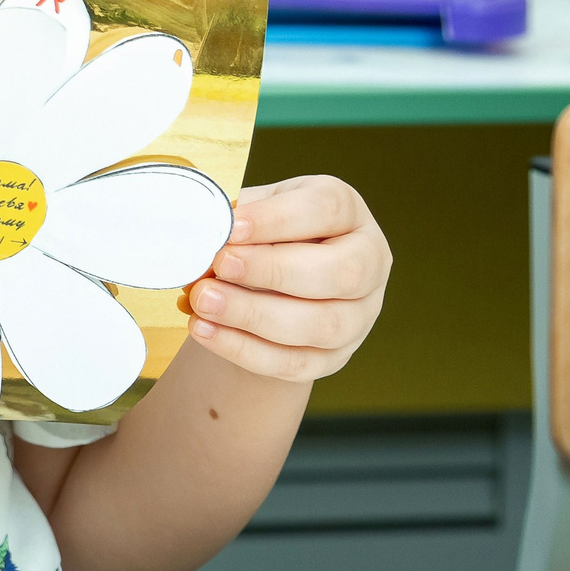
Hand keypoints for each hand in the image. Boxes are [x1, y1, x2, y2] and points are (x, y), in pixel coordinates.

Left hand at [186, 175, 390, 382]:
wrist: (263, 285)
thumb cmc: (259, 235)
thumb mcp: (251, 212)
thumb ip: (232, 220)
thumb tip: (202, 232)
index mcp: (347, 212)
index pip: (327, 209)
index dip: (278, 218)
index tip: (230, 227)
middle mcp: (367, 263)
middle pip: (341, 272)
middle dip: (274, 270)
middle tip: (220, 264)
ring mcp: (358, 315)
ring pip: (322, 325)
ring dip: (254, 314)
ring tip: (203, 301)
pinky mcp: (334, 357)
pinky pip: (295, 362)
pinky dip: (244, 348)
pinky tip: (205, 330)